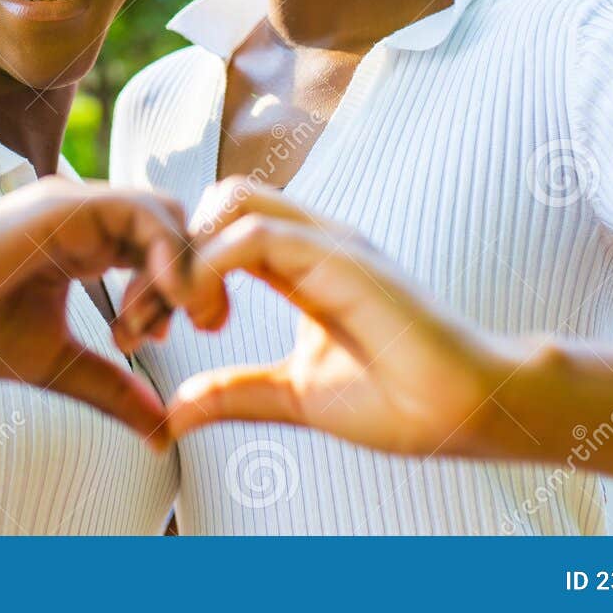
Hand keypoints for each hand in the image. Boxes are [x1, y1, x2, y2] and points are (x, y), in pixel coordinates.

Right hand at [0, 177, 194, 448]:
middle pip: (178, 227)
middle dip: (200, 277)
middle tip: (202, 326)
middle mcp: (86, 216)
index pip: (164, 248)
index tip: (176, 338)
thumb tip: (163, 431)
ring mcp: (75, 205)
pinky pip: (141, 214)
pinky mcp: (63, 206)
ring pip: (166, 215)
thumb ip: (112, 387)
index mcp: (86, 243)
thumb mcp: (55, 364)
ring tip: (154, 325)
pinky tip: (155, 303)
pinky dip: (167, 254)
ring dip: (182, 271)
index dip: (187, 288)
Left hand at [168, 178, 511, 455]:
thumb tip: (174, 412)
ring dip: (184, 256)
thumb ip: (236, 393)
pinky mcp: (341, 258)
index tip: (142, 325)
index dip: (171, 269)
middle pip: (219, 200)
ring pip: (232, 202)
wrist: (469, 411)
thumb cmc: (401, 400)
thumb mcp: (294, 396)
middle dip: (167, 251)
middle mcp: (313, 240)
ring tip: (170, 318)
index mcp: (302, 263)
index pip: (219, 231)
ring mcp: (329, 242)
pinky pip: (257, 234)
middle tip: (143, 319)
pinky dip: (214, 266)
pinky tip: (205, 316)